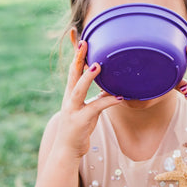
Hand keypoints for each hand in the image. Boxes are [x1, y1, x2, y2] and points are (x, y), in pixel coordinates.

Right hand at [52, 41, 122, 158]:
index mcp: (71, 93)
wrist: (67, 150)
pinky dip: (108, 101)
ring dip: (88, 77)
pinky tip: (120, 97)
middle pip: (72, 74)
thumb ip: (98, 97)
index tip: (77, 37)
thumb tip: (113, 88)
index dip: (75, 54)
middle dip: (78, 58)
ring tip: (98, 65)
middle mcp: (69, 98)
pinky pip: (95, 108)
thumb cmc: (79, 126)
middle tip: (84, 42)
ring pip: (79, 89)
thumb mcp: (89, 109)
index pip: (73, 69)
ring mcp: (72, 109)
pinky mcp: (80, 121)